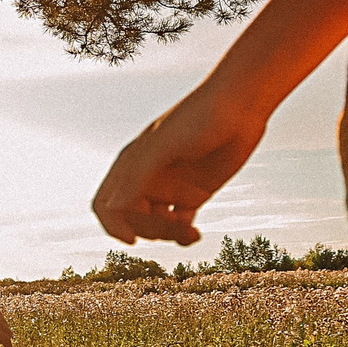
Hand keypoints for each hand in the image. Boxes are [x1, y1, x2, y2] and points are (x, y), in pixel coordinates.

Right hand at [91, 85, 267, 245]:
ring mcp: (170, 186)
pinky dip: (183, 235)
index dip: (113, 225)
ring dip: (168, 235)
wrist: (240, 106)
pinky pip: (179, 224)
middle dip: (151, 231)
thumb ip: (137, 175)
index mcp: (132, 164)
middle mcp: (147, 177)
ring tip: (190, 233)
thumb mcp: (164, 145)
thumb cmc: (200, 117)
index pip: (107, 205)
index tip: (133, 240)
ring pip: (156, 225)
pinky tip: (195, 234)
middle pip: (133, 220)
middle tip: (176, 226)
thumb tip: (111, 208)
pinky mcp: (194, 193)